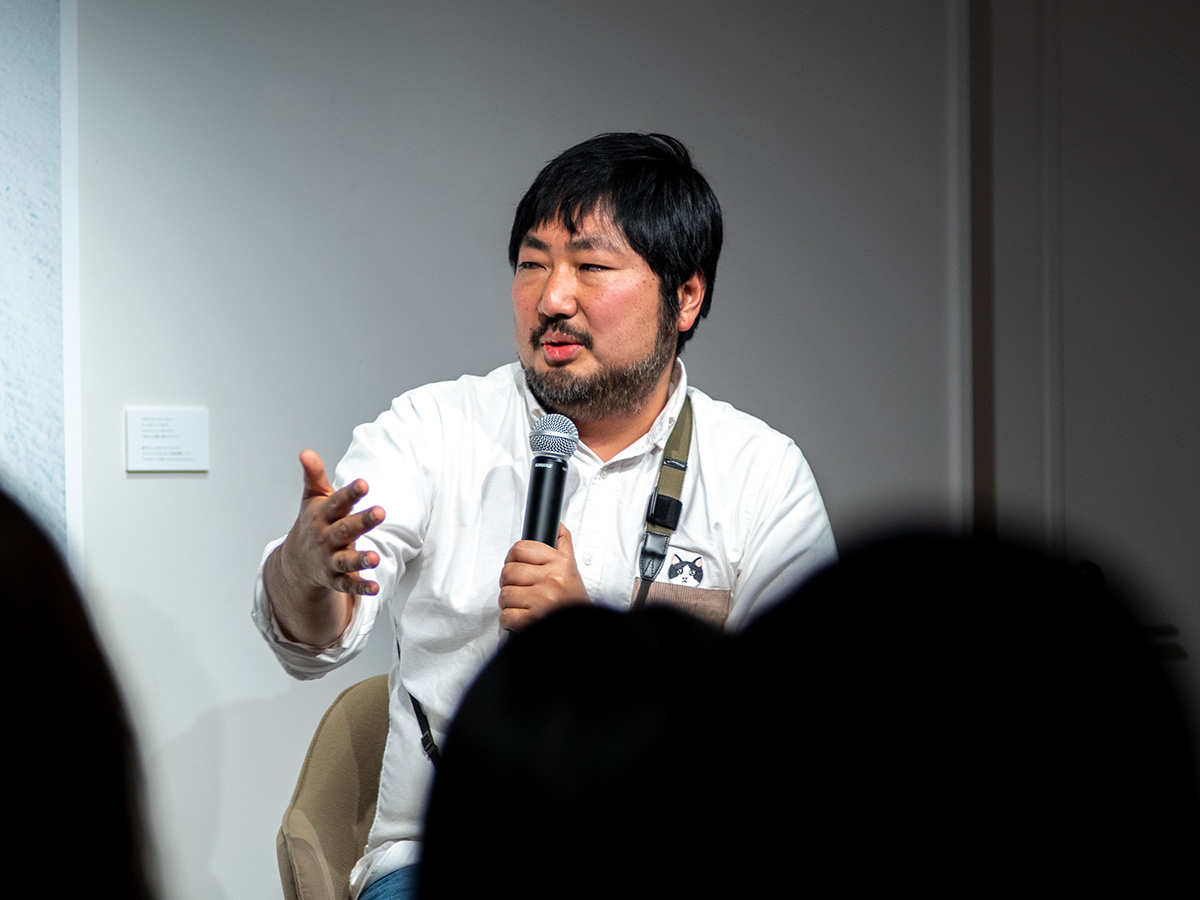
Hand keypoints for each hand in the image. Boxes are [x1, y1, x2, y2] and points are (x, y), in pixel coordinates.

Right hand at [267, 450, 385, 645]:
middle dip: (362, 522)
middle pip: (345, 529)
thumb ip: (314, 476)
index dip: (350, 493)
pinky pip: (348, 584)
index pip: (337, 503)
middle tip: (381, 511)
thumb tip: (306, 452)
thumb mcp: (312, 498)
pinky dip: (360, 586)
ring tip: (375, 557)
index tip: (364, 483)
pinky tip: (375, 588)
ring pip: (346, 560)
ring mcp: (330, 560)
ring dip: (360, 559)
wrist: (296, 561)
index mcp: (323, 516)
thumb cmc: (313, 522)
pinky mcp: (335, 579)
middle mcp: (326, 538)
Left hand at [498, 523, 588, 631]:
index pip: (520, 549)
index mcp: (559, 563)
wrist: (581, 627)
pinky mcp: (533, 620)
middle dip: (509, 583)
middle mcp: (552, 579)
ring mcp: (542, 600)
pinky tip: (520, 618)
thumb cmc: (572, 601)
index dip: (513, 559)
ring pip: (505, 595)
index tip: (517, 567)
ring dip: (509, 603)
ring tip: (522, 605)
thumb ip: (563, 544)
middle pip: (508, 572)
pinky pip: (506, 616)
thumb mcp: (571, 568)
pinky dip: (508, 620)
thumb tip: (557, 524)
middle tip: (519, 589)